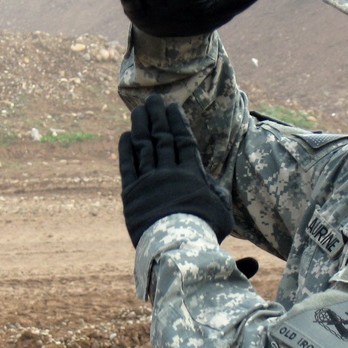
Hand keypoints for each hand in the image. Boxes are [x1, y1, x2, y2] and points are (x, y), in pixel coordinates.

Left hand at [119, 94, 233, 246]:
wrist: (177, 246)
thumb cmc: (205, 233)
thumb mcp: (222, 212)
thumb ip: (216, 192)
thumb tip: (211, 182)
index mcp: (192, 175)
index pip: (184, 142)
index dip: (178, 123)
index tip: (173, 108)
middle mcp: (169, 172)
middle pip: (162, 139)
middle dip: (158, 118)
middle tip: (154, 100)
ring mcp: (148, 181)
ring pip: (144, 147)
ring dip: (141, 127)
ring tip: (139, 110)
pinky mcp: (131, 193)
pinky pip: (128, 166)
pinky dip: (126, 150)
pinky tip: (125, 136)